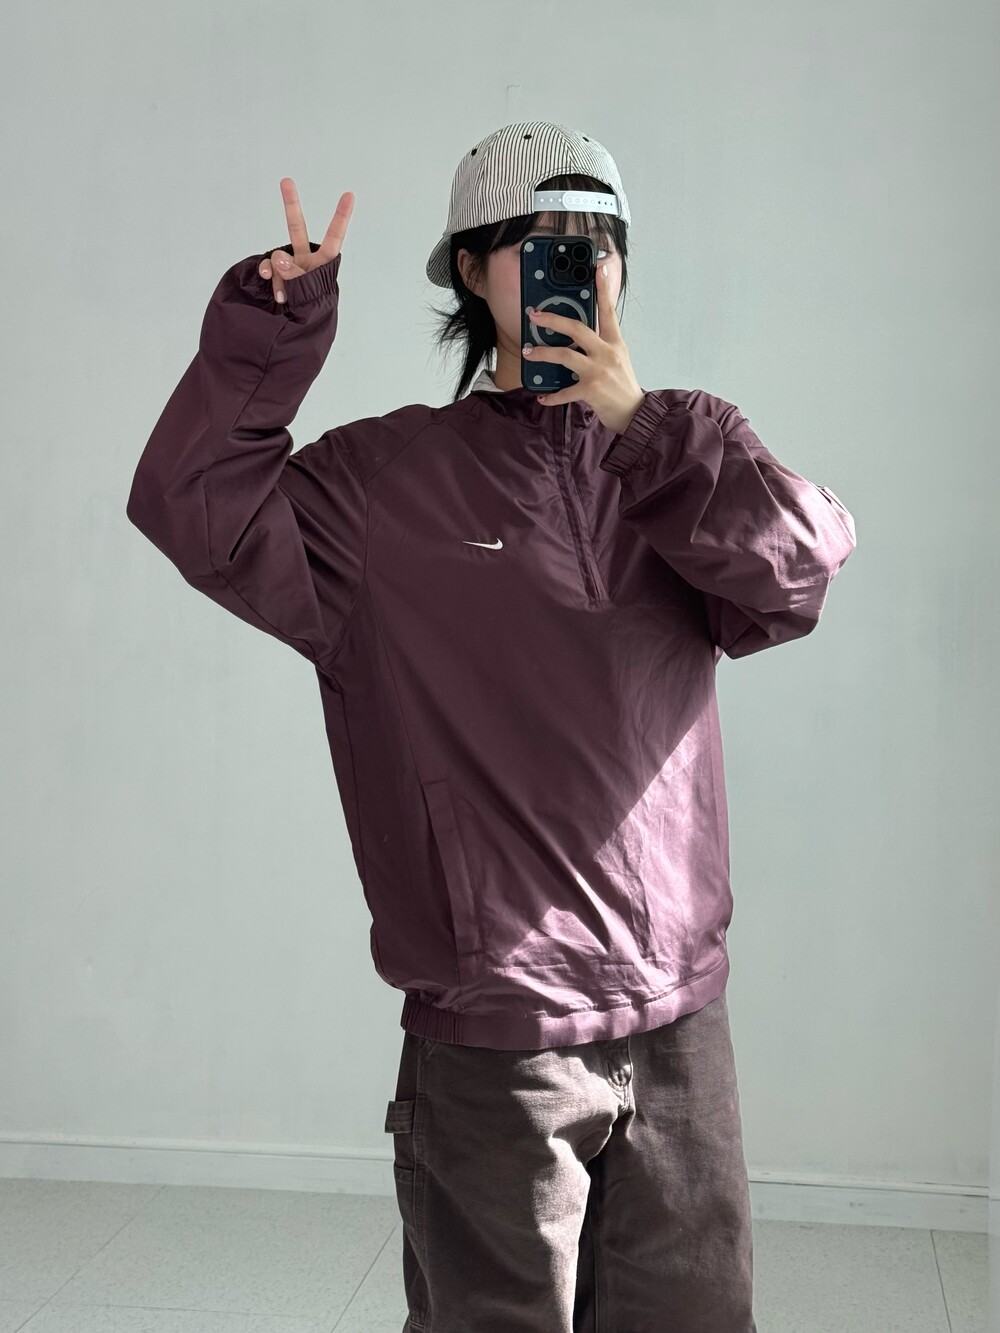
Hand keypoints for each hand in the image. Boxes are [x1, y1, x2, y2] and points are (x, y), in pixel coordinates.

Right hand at [258, 179, 354, 303]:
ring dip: (281, 277)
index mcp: (323, 263)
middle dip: (290, 204)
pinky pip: (267, 268)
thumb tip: (277, 260)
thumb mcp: (308, 294)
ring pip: (279, 259)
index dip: (341, 217)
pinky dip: (269, 277)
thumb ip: (294, 276)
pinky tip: (273, 289)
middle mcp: (305, 259)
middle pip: (296, 228)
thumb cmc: (309, 309)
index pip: (334, 237)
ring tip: (285, 296)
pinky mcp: (273, 271)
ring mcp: (287, 264)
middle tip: (286, 181)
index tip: (349, 195)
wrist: (293, 327)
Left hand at [522, 264, 645, 433]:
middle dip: (553, 320)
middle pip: (577, 328)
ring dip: (543, 353)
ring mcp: (599, 371)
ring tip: (529, 353)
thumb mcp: (617, 359)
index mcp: (615, 343)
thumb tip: (575, 337)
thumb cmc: (622, 385)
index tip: (597, 270)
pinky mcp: (591, 390)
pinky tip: (542, 397)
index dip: (603, 290)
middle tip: (535, 316)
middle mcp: (607, 353)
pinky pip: (564, 391)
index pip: (608, 311)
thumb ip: (600, 345)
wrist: (634, 413)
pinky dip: (551, 396)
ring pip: (565, 355)